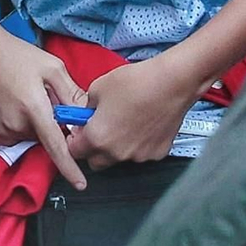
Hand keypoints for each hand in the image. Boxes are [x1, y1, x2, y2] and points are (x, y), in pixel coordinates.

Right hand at [0, 22, 90, 189]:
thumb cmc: (13, 53)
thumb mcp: (51, 67)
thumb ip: (72, 94)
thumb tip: (86, 117)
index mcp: (33, 107)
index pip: (56, 146)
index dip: (69, 168)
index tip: (80, 184)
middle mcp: (13, 123)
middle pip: (41, 138)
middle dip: (44, 124)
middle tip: (36, 99)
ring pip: (23, 137)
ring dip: (27, 125)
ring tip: (17, 98)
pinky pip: (6, 136)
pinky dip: (10, 125)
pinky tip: (4, 104)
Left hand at [68, 54, 204, 171]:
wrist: (171, 83)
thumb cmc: (134, 83)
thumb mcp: (96, 89)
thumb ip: (85, 109)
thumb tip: (85, 116)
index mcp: (97, 138)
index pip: (75, 152)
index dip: (74, 140)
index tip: (78, 131)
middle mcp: (117, 153)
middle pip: (96, 162)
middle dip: (93, 149)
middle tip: (98, 128)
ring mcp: (139, 156)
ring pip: (118, 159)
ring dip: (115, 147)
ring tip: (123, 122)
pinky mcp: (158, 154)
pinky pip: (139, 154)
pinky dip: (136, 145)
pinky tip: (141, 125)